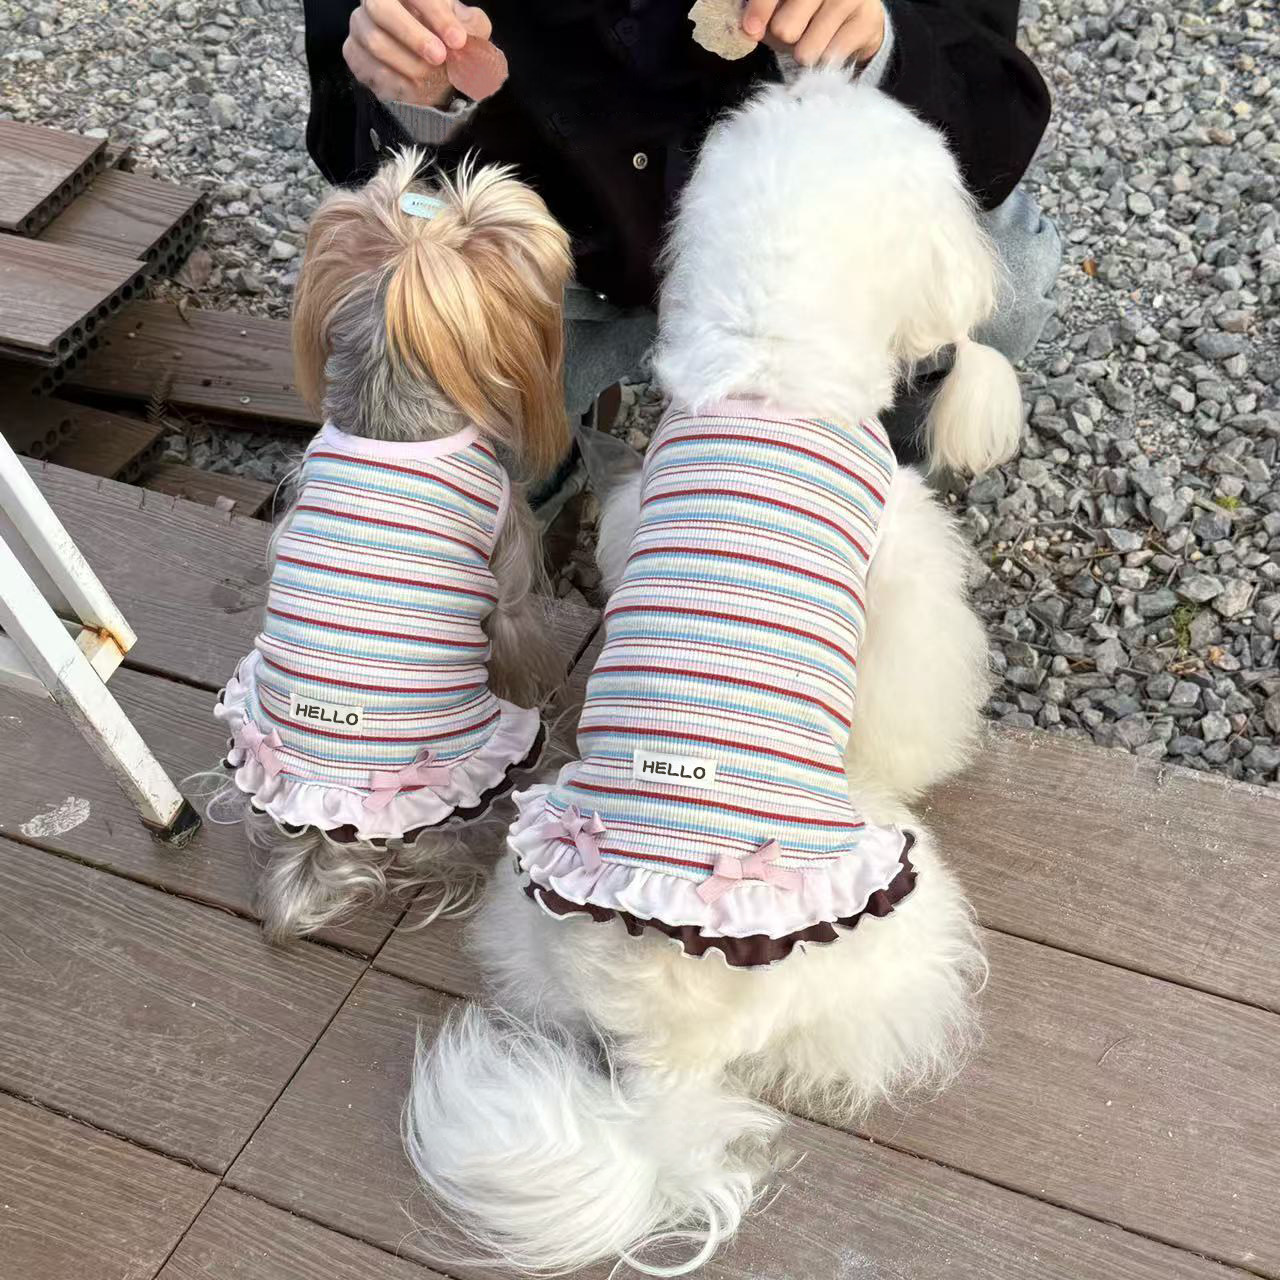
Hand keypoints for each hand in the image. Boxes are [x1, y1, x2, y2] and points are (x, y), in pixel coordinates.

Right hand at [344, 0, 491, 105]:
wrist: (430, 68)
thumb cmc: (447, 40)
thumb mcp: (467, 29)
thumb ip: (471, 24)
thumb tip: (467, 26)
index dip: (436, 14)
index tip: (458, 40)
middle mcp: (376, 1)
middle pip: (382, 9)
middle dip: (413, 36)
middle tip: (439, 57)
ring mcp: (360, 26)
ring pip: (375, 42)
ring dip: (408, 64)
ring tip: (432, 79)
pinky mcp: (353, 53)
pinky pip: (369, 68)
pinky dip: (396, 83)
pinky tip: (416, 90)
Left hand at [742, 0, 884, 66]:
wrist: (857, 20)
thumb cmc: (808, 13)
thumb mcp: (780, 8)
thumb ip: (760, 15)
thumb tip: (749, 29)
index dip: (761, 9)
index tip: (750, 30)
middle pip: (785, 28)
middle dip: (785, 38)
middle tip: (797, 30)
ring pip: (806, 51)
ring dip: (805, 53)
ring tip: (815, 39)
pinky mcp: (867, 19)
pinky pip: (830, 59)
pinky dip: (826, 60)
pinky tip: (833, 43)